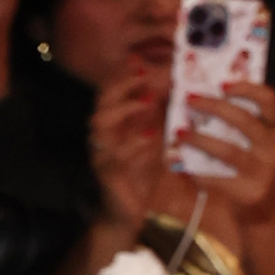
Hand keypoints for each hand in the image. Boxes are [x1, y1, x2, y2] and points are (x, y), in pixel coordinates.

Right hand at [82, 63, 173, 247]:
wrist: (128, 213)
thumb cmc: (140, 175)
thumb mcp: (153, 142)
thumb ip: (157, 119)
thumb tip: (172, 90)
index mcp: (111, 126)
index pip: (110, 93)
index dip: (122, 76)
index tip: (139, 61)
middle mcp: (101, 136)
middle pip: (102, 103)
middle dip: (121, 86)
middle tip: (143, 76)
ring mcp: (101, 154)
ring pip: (101, 125)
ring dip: (125, 110)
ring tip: (146, 101)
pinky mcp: (107, 174)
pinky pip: (117, 157)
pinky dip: (134, 146)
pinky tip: (151, 138)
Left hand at [162, 69, 274, 265]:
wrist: (264, 210)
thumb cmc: (251, 165)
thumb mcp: (256, 142)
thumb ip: (238, 120)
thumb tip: (195, 98)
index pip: (270, 101)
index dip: (247, 89)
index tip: (222, 84)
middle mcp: (274, 148)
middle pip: (244, 121)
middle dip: (213, 106)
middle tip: (189, 99)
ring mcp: (263, 172)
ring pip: (228, 150)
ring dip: (198, 139)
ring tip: (179, 133)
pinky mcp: (250, 192)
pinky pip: (217, 179)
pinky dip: (196, 172)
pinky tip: (183, 165)